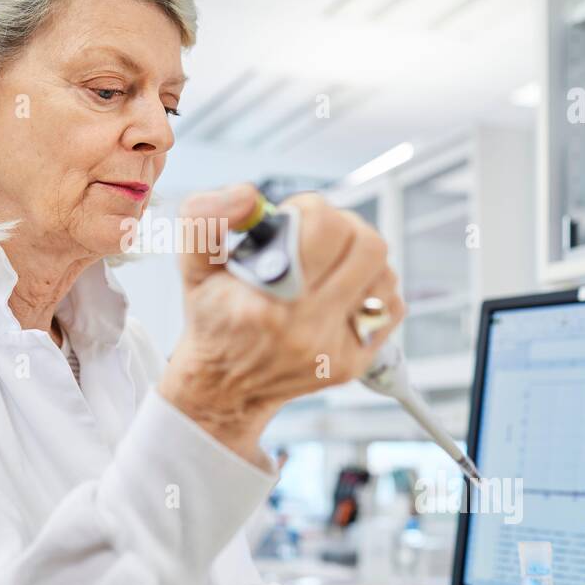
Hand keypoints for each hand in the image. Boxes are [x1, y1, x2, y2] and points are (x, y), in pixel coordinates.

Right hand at [158, 184, 404, 465]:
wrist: (225, 387)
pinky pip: (390, 309)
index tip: (295, 217)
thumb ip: (205, 220)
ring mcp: (333, 349)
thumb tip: (247, 196)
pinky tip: (344, 292)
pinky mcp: (352, 363)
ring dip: (361, 259)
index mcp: (266, 300)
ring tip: (332, 264)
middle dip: (345, 227)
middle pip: (367, 248)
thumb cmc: (214, 321)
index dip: (312, 209)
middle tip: (322, 234)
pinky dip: (373, 291)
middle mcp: (305, 328)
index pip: (325, 229)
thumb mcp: (194, 266)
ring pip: (384, 275)